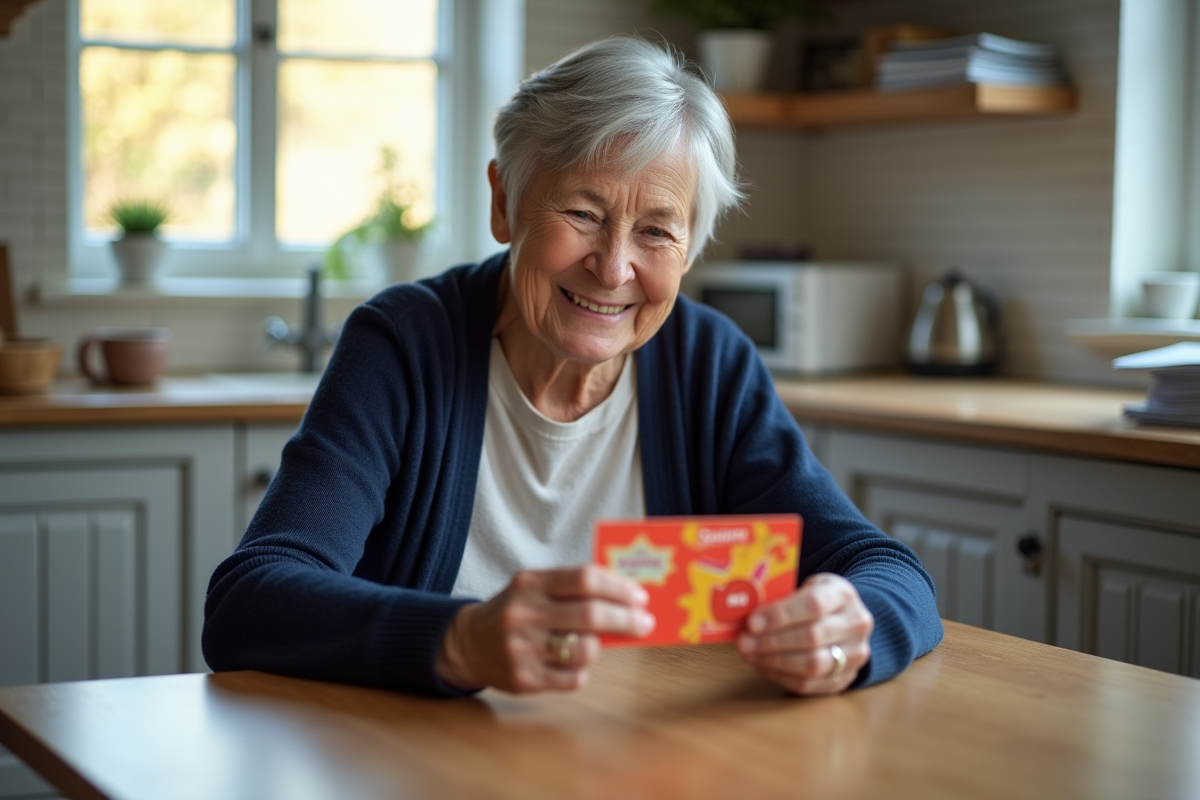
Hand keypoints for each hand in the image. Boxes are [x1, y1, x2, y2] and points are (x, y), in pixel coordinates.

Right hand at [437, 566, 654, 692]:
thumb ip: (573, 589)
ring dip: (600, 646)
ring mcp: (522, 648)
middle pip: (590, 615)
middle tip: (645, 623)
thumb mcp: (535, 587)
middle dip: (626, 619)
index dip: (618, 587)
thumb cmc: (516, 610)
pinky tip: (574, 662)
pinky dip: (582, 670)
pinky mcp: (524, 678)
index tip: (640, 596)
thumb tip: (626, 598)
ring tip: (597, 643)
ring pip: (585, 650)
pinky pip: (573, 678)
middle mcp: (524, 614)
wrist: (469, 643)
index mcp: (530, 583)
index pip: (584, 578)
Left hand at [736, 573, 872, 694]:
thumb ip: (781, 596)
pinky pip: (810, 684)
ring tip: (750, 655)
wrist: (845, 619)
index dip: (781, 615)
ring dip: (775, 662)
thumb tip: (744, 611)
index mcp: (842, 594)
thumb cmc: (816, 599)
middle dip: (772, 642)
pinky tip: (762, 666)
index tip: (752, 622)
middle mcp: (855, 624)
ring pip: (813, 665)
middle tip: (744, 642)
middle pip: (813, 637)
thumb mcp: (804, 586)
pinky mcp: (844, 678)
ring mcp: (854, 654)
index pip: (814, 604)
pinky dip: (781, 676)